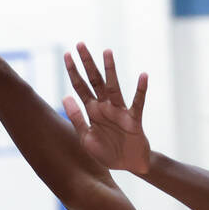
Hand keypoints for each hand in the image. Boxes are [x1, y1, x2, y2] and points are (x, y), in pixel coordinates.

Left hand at [61, 43, 150, 174]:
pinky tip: (143, 75)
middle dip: (87, 63)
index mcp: (92, 111)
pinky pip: (137, 103)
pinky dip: (141, 90)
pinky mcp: (134, 119)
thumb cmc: (107, 152)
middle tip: (80, 44)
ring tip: (106, 52)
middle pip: (94, 81)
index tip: (67, 55)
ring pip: (113, 87)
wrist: (128, 165)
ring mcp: (119, 111)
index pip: (80, 87)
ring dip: (110, 70)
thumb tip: (65, 96)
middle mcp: (105, 106)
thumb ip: (76, 118)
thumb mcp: (86, 138)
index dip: (73, 72)